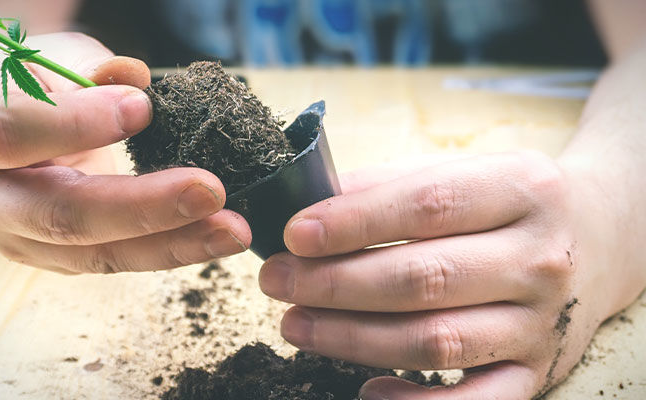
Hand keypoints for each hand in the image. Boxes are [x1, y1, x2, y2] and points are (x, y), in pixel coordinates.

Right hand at [0, 33, 250, 273]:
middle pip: (59, 214)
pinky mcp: (50, 258)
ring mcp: (14, 237)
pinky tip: (211, 237)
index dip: (76, 124)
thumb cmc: (17, 81)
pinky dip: (167, 250)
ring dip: (171, 244)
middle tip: (210, 190)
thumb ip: (86, 68)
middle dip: (143, 207)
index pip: (9, 134)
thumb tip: (135, 81)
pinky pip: (112, 260)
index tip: (143, 108)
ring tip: (231, 229)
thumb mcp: (45, 56)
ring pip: (93, 253)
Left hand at [258, 151, 643, 398]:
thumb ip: (390, 185)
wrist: (602, 237)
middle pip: (423, 278)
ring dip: (352, 337)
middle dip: (334, 284)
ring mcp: (541, 321)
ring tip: (295, 324)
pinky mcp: (537, 371)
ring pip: (435, 340)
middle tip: (276, 280)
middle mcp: (539, 258)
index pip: (426, 206)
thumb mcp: (466, 172)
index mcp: (522, 189)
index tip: (294, 234)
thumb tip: (310, 209)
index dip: (354, 222)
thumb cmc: (511, 203)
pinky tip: (368, 390)